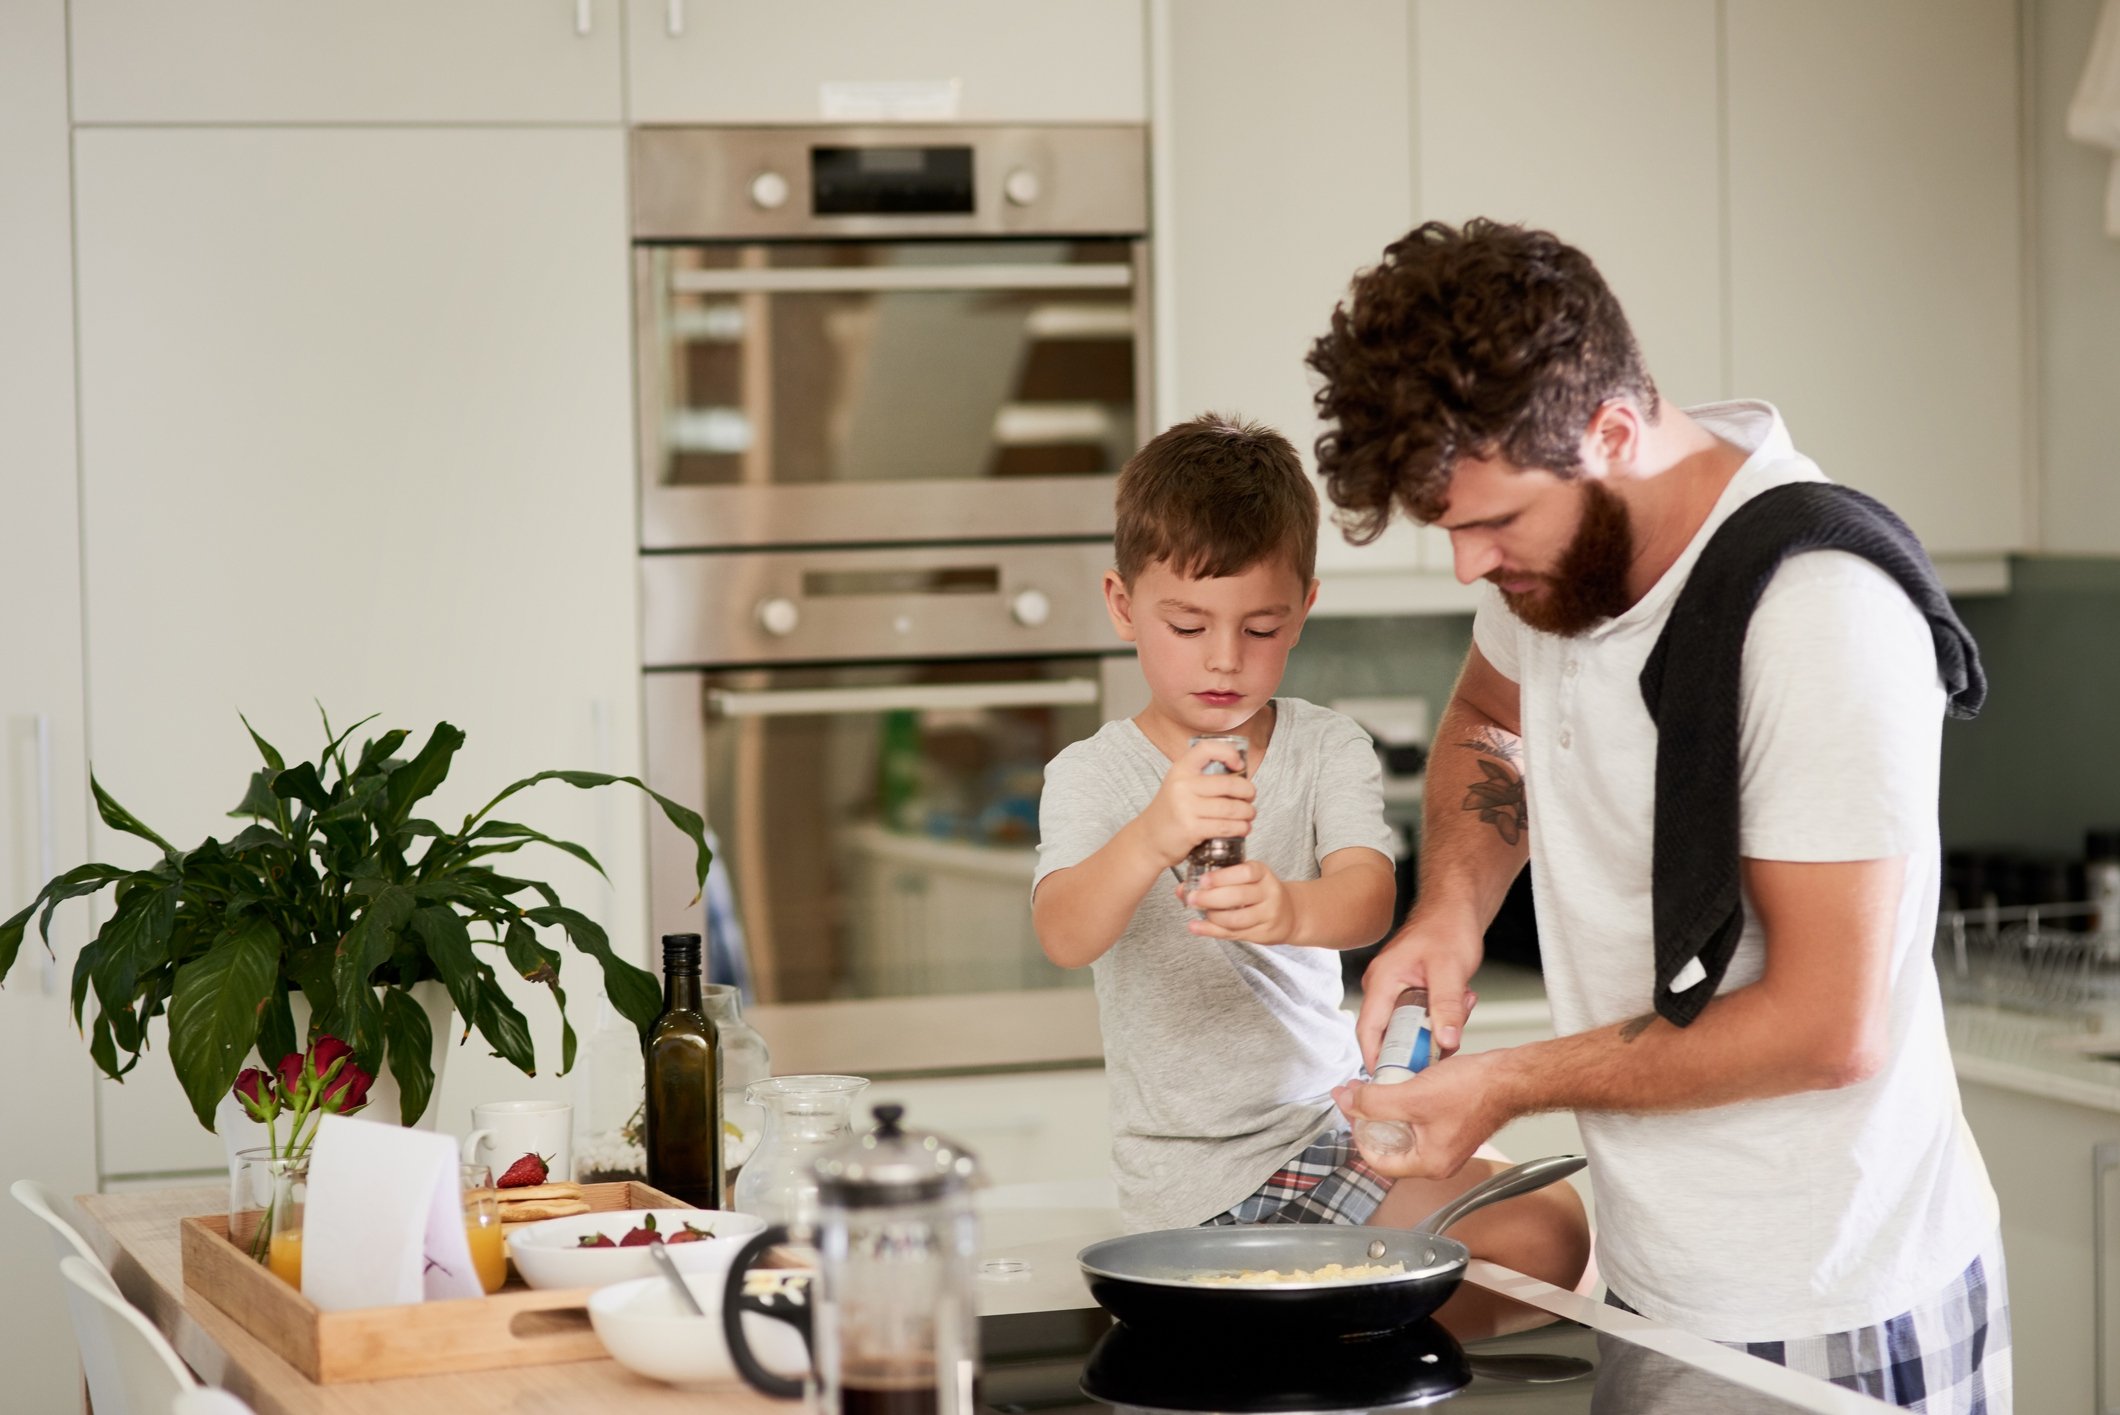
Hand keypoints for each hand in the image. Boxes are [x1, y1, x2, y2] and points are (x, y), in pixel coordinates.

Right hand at [1138, 738, 1254, 866]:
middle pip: (1229, 784)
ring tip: (1249, 815)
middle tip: (1250, 797)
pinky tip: (1243, 828)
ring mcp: (1185, 807)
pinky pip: (1225, 826)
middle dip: (1248, 792)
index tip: (1239, 765)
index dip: (1228, 752)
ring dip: (1247, 813)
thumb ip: (1202, 777)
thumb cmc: (1171, 812)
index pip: (1206, 748)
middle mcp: (1182, 785)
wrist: (1148, 839)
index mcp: (1180, 769)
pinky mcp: (1191, 828)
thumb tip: (1241, 776)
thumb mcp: (1179, 785)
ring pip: (1231, 808)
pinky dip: (1241, 828)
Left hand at [1177, 860, 1294, 943]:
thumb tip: (1182, 888)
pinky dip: (1211, 931)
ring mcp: (1268, 915)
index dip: (1222, 877)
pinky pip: (1234, 934)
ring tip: (1198, 911)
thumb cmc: (1260, 892)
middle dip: (1211, 898)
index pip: (1245, 872)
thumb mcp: (1245, 879)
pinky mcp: (1263, 934)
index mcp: (1263, 874)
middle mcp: (1269, 893)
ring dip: (1212, 916)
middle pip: (1239, 896)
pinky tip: (1196, 927)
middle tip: (1192, 898)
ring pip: (1236, 919)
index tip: (1203, 880)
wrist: (1289, 914)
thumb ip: (1216, 881)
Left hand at [1331, 1051, 1503, 1178]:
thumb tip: (1347, 1101)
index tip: (1349, 1110)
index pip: (1377, 1161)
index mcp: (1429, 1164)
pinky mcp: (1450, 1125)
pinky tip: (1398, 1082)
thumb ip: (1374, 1102)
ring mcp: (1445, 1143)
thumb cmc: (1474, 1091)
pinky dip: (1404, 1102)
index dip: (1357, 1134)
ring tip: (1374, 1086)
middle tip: (1357, 1095)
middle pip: (1388, 1145)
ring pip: (1402, 1130)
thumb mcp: (1412, 1096)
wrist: (1509, 1077)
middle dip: (1369, 1118)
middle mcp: (1437, 1160)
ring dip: (1385, 1108)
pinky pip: (1417, 1119)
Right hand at [1355, 914, 1483, 1068]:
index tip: (1389, 1081)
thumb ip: (1447, 1006)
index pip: (1368, 1030)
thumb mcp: (1450, 970)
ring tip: (1460, 1010)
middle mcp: (1383, 987)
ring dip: (1435, 1028)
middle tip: (1444, 1045)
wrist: (1456, 910)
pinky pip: (1420, 1018)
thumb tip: (1444, 1041)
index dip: (1375, 1059)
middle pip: (1389, 1034)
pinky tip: (1460, 1004)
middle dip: (1419, 1044)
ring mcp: (1395, 990)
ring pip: (1409, 1028)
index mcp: (1382, 981)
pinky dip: (1440, 1019)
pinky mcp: (1410, 993)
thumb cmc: (1447, 928)